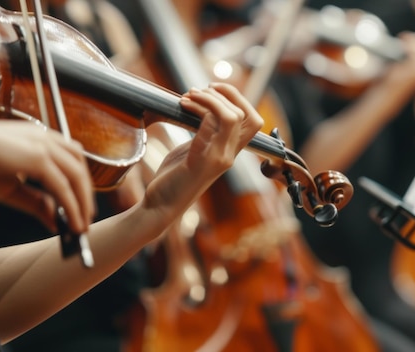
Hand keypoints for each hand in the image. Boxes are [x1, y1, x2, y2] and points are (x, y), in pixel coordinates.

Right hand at [0, 118, 94, 233]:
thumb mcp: (10, 187)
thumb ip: (35, 202)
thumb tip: (56, 220)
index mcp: (40, 139)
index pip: (72, 159)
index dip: (80, 182)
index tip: (81, 203)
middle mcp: (47, 138)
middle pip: (80, 167)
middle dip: (86, 196)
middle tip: (85, 218)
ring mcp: (45, 146)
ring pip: (77, 177)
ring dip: (83, 203)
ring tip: (81, 225)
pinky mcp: (38, 158)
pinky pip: (63, 187)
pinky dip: (72, 207)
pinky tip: (72, 222)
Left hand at [141, 83, 262, 217]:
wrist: (160, 206)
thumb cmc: (173, 178)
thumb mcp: (194, 150)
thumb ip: (205, 133)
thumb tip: (204, 108)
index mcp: (229, 152)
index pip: (253, 121)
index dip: (238, 99)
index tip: (214, 89)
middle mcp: (229, 155)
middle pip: (248, 116)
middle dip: (226, 93)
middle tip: (200, 89)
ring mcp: (218, 159)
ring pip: (231, 117)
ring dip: (210, 98)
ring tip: (189, 95)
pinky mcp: (202, 160)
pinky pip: (209, 124)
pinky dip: (196, 107)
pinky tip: (182, 104)